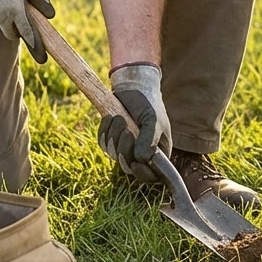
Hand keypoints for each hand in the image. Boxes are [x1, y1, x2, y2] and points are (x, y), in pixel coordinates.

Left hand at [97, 63, 171, 182]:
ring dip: (114, 135)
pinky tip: (110, 117)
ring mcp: (125, 146)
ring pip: (113, 154)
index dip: (142, 174)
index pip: (151, 175)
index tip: (135, 163)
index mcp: (158, 152)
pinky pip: (103, 143)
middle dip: (124, 149)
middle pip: (128, 167)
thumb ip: (149, 140)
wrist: (133, 86)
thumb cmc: (148, 103)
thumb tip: (141, 159)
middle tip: (127, 130)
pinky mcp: (112, 138)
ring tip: (120, 117)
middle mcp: (142, 153)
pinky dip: (105, 130)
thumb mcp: (152, 120)